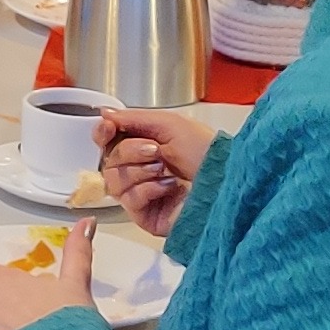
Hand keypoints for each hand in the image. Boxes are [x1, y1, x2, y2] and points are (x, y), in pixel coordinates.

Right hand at [95, 108, 214, 239]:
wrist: (225, 183)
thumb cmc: (208, 154)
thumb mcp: (171, 124)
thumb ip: (134, 118)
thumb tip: (105, 114)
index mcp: (145, 145)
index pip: (108, 141)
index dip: (103, 133)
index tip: (108, 128)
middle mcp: (140, 169)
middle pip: (108, 160)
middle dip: (130, 151)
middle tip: (156, 151)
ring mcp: (142, 194)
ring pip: (113, 180)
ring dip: (139, 170)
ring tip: (164, 169)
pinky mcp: (146, 215)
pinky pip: (129, 200)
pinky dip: (148, 189)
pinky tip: (168, 187)